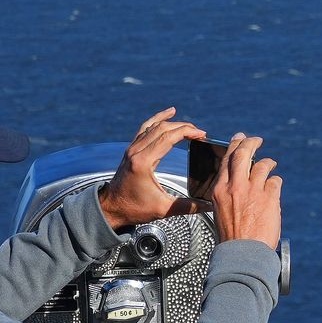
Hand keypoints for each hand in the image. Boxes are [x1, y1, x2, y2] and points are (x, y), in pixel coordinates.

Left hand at [97, 109, 205, 229]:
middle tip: (200, 133)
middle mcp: (136, 151)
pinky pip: (145, 127)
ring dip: (173, 123)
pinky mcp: (131, 149)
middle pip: (163, 128)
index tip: (202, 134)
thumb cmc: (134, 208)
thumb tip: (209, 206)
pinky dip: (158, 118)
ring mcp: (132, 148)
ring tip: (189, 126)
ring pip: (154, 126)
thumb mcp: (163, 209)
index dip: (187, 132)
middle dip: (184, 127)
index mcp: (143, 162)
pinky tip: (168, 113)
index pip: (168, 138)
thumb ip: (188, 206)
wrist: (112, 208)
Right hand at [210, 132, 282, 248]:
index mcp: (219, 190)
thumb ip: (229, 193)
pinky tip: (274, 188)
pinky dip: (275, 182)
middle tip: (257, 140)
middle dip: (250, 142)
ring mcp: (253, 191)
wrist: (243, 252)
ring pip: (263, 165)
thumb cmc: (233, 236)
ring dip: (268, 163)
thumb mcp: (222, 210)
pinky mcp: (269, 197)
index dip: (234, 146)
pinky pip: (275, 181)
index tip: (239, 138)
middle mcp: (235, 187)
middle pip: (243, 154)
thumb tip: (240, 179)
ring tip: (271, 164)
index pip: (226, 160)